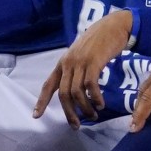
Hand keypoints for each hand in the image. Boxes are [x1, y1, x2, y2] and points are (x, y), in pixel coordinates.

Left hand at [35, 9, 134, 126]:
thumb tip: (76, 85)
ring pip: (77, 92)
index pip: (48, 85)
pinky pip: (91, 85)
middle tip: (76, 125)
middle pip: (64, 94)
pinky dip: (95, 97)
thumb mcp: (82, 53)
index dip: (41, 101)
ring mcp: (81, 62)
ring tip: (93, 115)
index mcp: (63, 62)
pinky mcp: (94, 62)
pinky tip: (101, 103)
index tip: (36, 116)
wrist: (114, 25)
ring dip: (85, 107)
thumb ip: (76, 67)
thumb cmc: (100, 39)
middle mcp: (68, 63)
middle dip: (69, 112)